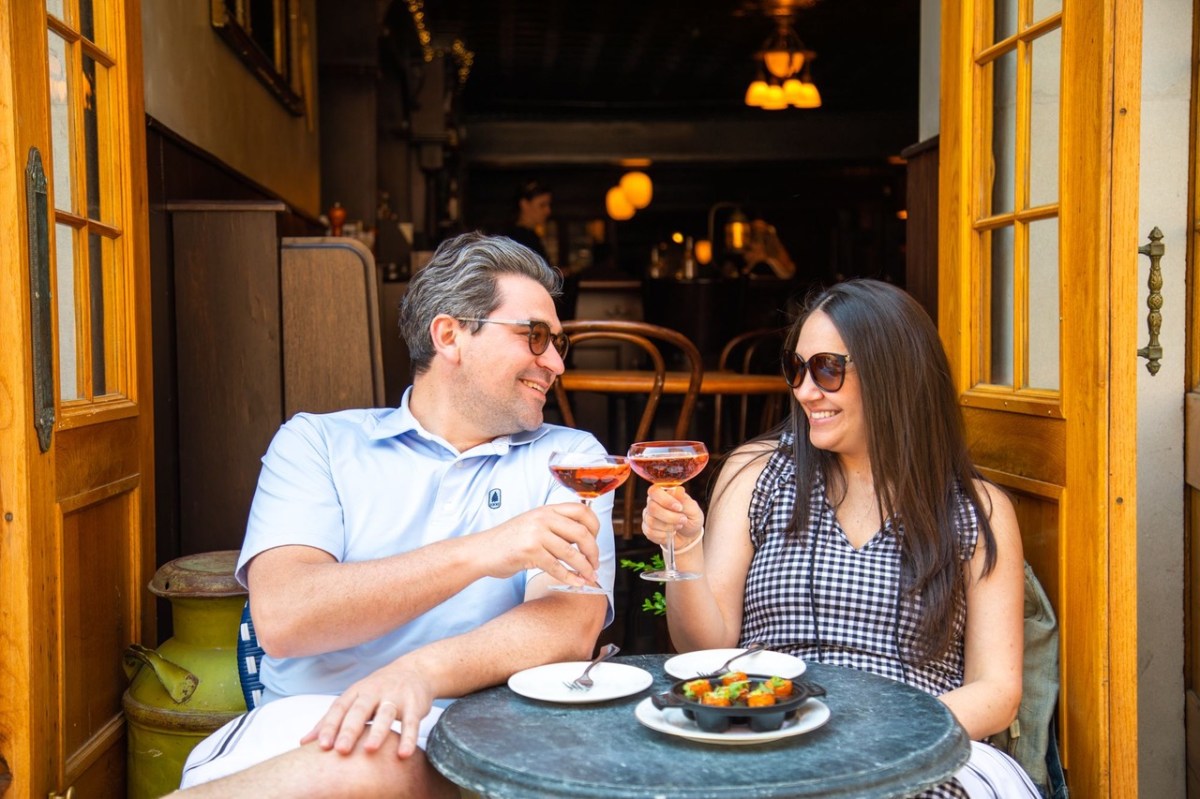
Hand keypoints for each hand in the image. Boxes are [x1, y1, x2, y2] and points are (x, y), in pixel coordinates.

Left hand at [300, 660, 434, 757]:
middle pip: (360, 710)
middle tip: (341, 750)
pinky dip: (408, 738)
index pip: (340, 708)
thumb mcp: (354, 699)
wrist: (415, 671)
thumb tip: (303, 742)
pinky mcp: (414, 705)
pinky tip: (403, 754)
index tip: (321, 745)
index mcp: (356, 691)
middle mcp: (374, 692)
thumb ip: (330, 720)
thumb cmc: (378, 690)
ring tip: (370, 750)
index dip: (330, 725)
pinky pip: (411, 722)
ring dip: (378, 732)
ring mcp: (395, 697)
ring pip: (386, 714)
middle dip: (350, 729)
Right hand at [479, 503, 600, 586]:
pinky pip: (557, 567)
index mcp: (547, 509)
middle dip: (593, 552)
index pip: (581, 510)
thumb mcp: (534, 524)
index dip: (595, 526)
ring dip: (585, 568)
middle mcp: (543, 518)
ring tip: (589, 577)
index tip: (595, 541)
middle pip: (582, 533)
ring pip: (571, 553)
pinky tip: (576, 583)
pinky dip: (570, 577)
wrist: (482, 551)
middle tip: (595, 564)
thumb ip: (556, 526)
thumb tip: (584, 540)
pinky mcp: (529, 552)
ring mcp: (536, 534)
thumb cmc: (510, 541)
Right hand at [642, 485, 703, 548]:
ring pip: (651, 522)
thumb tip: (679, 490)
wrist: (689, 536)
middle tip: (683, 520)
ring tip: (679, 526)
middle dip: (670, 517)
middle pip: (652, 508)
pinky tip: (671, 533)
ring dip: (668, 527)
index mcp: (662, 493)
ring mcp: (648, 516)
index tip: (679, 508)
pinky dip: (664, 535)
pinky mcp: (647, 529)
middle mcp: (652, 503)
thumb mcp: (693, 508)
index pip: (654, 491)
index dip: (665, 500)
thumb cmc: (691, 518)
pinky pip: (650, 532)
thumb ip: (684, 499)